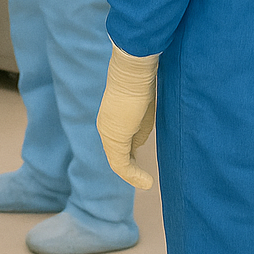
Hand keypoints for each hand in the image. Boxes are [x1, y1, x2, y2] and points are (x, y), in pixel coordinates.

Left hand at [96, 43, 159, 188]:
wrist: (134, 70)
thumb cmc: (143, 81)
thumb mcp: (145, 106)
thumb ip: (142, 124)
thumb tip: (141, 141)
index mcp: (113, 116)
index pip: (120, 142)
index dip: (131, 155)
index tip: (141, 165)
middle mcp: (106, 125)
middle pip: (118, 153)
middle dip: (130, 168)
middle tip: (144, 180)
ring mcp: (108, 132)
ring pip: (118, 161)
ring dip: (133, 175)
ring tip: (146, 183)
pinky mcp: (114, 137)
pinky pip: (121, 163)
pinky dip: (133, 175)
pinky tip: (146, 182)